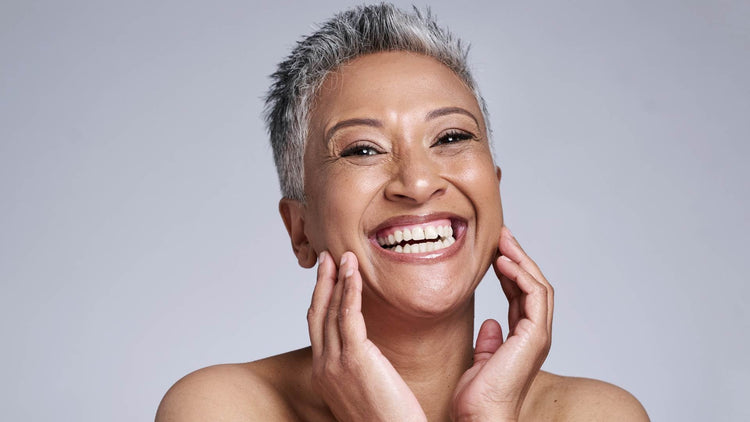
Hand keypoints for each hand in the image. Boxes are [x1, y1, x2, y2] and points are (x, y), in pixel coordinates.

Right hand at [307, 251, 426, 421]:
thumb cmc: (387, 421)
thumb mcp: (364, 391)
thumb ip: (360, 370)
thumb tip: (369, 353)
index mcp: (323, 375)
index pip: (317, 328)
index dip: (321, 299)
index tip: (328, 278)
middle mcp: (323, 367)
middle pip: (317, 314)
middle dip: (322, 283)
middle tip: (328, 258)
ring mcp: (335, 363)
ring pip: (330, 310)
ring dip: (337, 279)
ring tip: (344, 256)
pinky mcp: (355, 359)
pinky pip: (348, 315)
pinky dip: (350, 289)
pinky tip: (354, 272)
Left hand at [452, 227, 553, 420]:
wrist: (480, 416)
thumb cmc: (478, 398)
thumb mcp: (480, 361)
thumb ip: (489, 342)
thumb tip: (490, 323)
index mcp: (524, 339)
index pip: (522, 295)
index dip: (510, 270)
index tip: (495, 251)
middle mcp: (535, 335)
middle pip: (534, 285)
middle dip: (518, 257)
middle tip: (502, 235)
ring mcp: (538, 336)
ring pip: (538, 286)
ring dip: (521, 259)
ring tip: (503, 241)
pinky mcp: (535, 336)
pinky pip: (534, 296)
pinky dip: (521, 275)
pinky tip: (503, 261)